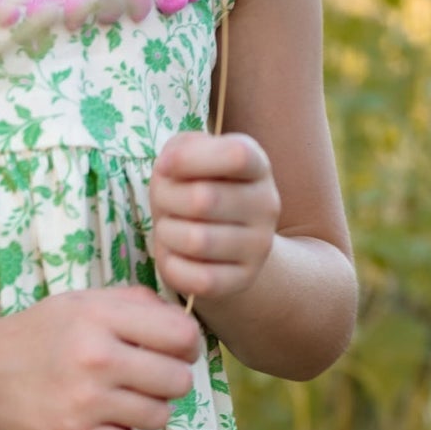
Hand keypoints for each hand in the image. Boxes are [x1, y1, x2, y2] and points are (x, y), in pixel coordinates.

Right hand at [0, 287, 202, 429]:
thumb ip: (134, 304)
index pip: (183, 335)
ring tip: (123, 402)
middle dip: (170, 382)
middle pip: (178, 381)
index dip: (187, 346)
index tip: (173, 352)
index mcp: (102, 317)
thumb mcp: (82, 302)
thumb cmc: (38, 334)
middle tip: (147, 380)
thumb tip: (182, 322)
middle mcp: (97, 356)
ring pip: (159, 417)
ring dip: (147, 412)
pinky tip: (105, 426)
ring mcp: (86, 399)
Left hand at [150, 131, 280, 301]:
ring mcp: (259, 247)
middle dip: (167, 199)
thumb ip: (181, 149)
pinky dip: (172, 265)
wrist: (220, 241)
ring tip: (169, 229)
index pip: (237, 156)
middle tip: (164, 203)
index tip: (166, 167)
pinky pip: (198, 279)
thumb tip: (169, 167)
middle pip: (203, 199)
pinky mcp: (243, 280)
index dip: (190, 159)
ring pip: (197, 241)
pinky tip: (175, 255)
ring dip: (167, 233)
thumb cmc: (197, 188)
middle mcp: (266, 206)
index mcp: (257, 166)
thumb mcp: (191, 156)